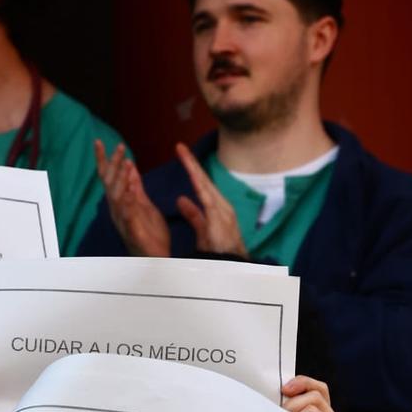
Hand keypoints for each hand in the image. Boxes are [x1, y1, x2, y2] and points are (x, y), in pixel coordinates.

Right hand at [94, 140, 170, 257]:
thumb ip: (136, 187)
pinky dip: (127, 203)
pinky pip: (128, 216)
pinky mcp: (133, 233)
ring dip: (120, 180)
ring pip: (116, 198)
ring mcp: (123, 222)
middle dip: (113, 165)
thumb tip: (130, 167)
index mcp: (121, 204)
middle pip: (110, 185)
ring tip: (126, 163)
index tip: (99, 142)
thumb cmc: (150, 235)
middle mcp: (118, 212)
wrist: (158, 260)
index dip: (104, 161)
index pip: (109, 179)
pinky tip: (129, 191)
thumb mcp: (144, 205)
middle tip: (120, 147)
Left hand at [174, 142, 247, 256]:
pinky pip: (207, 198)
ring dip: (193, 169)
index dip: (191, 170)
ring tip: (183, 153)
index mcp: (216, 208)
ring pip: (205, 185)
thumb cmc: (219, 251)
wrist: (232, 265)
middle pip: (204, 180)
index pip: (201, 185)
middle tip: (179, 146)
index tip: (181, 156)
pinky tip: (192, 174)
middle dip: (191, 163)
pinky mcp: (219, 217)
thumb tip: (180, 199)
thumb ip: (193, 214)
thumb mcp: (202, 230)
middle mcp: (221, 205)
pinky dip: (198, 185)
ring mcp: (222, 210)